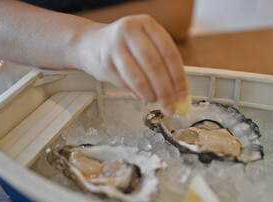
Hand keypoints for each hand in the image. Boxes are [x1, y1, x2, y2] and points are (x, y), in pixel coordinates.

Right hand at [73, 14, 188, 115]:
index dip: (178, 78)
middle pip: (154, 66)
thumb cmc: (125, 45)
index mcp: (147, 24)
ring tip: (156, 102)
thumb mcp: (145, 42)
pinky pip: (126, 84)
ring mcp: (115, 47)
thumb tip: (177, 94)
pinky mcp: (104, 63)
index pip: (169, 53)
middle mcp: (130, 31)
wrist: (89, 43)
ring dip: (150, 95)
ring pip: (138, 78)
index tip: (183, 95)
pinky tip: (142, 96)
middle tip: (171, 107)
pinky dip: (137, 94)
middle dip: (165, 91)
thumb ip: (162, 63)